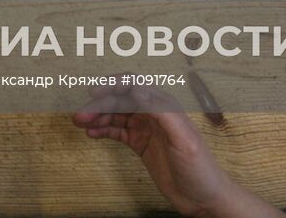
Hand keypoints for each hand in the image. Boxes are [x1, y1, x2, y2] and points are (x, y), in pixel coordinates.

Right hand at [72, 87, 281, 217]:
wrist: (205, 199)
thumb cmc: (201, 169)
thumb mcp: (184, 139)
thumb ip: (162, 112)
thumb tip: (138, 89)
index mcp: (166, 107)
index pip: (135, 86)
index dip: (114, 85)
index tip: (95, 92)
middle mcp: (154, 114)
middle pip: (121, 101)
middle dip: (99, 104)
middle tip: (80, 115)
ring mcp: (146, 129)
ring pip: (116, 115)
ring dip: (98, 116)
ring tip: (80, 123)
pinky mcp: (141, 144)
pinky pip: (118, 131)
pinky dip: (103, 130)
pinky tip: (92, 133)